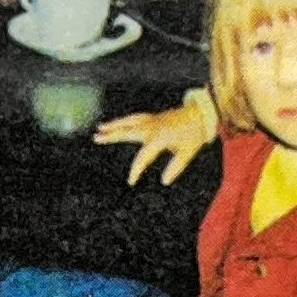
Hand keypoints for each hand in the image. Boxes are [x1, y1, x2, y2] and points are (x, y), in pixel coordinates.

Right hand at [94, 91, 214, 186]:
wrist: (201, 114)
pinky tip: (117, 124)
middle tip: (96, 137)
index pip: (143, 157)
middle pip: (127, 132)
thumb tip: (165, 181)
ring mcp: (151, 120)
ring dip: (114, 125)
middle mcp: (152, 127)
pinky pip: (134, 118)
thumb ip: (176, 167)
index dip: (136, 170)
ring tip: (100, 128)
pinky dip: (124, 121)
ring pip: (128, 122)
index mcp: (160, 137)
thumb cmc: (194, 135)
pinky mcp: (153, 117)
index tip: (131, 182)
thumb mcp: (187, 153)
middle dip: (112, 136)